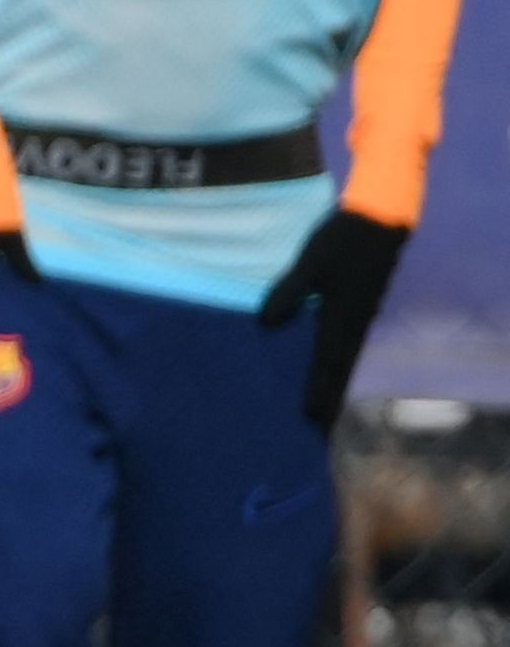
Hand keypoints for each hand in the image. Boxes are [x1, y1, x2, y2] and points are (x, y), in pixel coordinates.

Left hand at [259, 207, 406, 424]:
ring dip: (331, 381)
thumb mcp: (309, 264)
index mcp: (344, 318)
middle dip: (327, 397)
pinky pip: (344, 341)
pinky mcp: (359, 304)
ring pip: (342, 356)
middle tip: (318, 427)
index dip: (320, 392)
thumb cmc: (342, 240)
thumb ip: (288, 293)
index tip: (312, 421)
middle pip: (339, 368)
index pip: (329, 365)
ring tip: (320, 406)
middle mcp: (355, 322)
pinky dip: (334, 359)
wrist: (380, 218)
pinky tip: (323, 365)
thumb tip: (266, 324)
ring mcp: (360, 314)